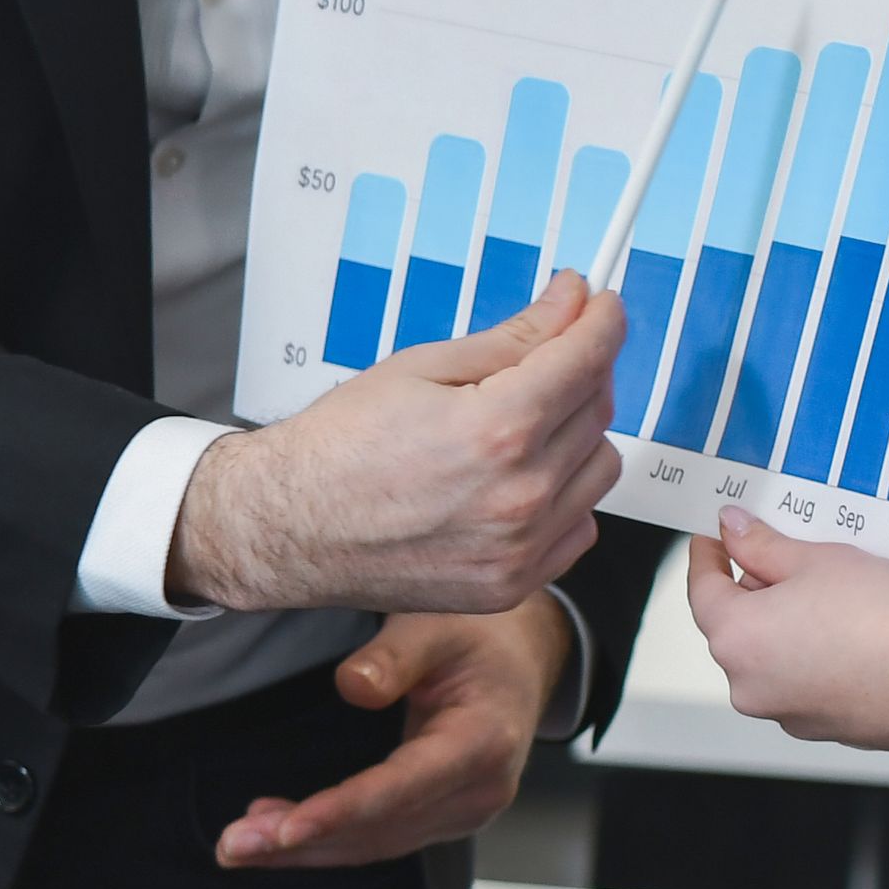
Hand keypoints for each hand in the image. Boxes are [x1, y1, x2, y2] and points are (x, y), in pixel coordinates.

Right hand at [168, 278, 625, 616]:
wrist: (288, 528)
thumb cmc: (338, 449)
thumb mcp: (420, 369)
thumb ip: (511, 339)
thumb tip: (569, 304)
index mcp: (498, 429)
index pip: (587, 358)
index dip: (600, 320)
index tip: (598, 306)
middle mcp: (520, 494)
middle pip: (598, 409)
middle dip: (579, 372)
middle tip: (541, 361)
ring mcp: (520, 547)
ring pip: (599, 468)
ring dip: (574, 437)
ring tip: (516, 431)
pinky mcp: (513, 584)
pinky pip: (579, 525)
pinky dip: (562, 497)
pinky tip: (512, 483)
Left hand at [217, 604, 568, 870]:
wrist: (521, 657)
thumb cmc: (476, 634)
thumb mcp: (436, 624)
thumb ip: (395, 656)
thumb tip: (352, 687)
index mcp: (484, 741)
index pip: (402, 786)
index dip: (340, 811)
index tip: (284, 830)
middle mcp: (481, 789)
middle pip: (381, 828)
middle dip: (302, 841)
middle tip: (231, 846)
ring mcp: (465, 810)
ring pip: (375, 842)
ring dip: (305, 849)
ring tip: (238, 846)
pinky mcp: (444, 815)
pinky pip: (381, 836)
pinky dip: (327, 838)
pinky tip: (275, 831)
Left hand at [689, 512, 888, 753]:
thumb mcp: (820, 560)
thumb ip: (764, 546)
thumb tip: (734, 531)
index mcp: (735, 639)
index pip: (701, 591)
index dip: (707, 558)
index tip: (714, 539)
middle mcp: (749, 686)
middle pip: (738, 627)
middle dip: (758, 592)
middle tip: (791, 559)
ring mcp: (786, 713)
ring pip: (774, 658)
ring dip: (792, 628)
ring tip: (837, 598)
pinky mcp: (825, 729)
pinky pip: (808, 683)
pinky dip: (819, 659)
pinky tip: (857, 637)